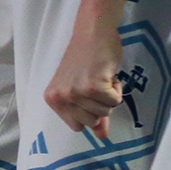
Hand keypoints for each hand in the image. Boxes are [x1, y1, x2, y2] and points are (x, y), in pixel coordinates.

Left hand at [43, 0, 126, 137]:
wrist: (93, 32)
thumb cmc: (87, 59)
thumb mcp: (83, 89)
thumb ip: (92, 114)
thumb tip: (102, 137)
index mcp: (53, 99)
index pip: (77, 126)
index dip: (89, 112)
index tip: (87, 92)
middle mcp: (61, 97)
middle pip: (91, 122)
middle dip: (99, 105)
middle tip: (95, 82)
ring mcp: (76, 92)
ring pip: (104, 112)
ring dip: (109, 95)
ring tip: (100, 76)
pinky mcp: (93, 86)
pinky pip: (115, 102)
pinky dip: (117, 89)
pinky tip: (108, 73)